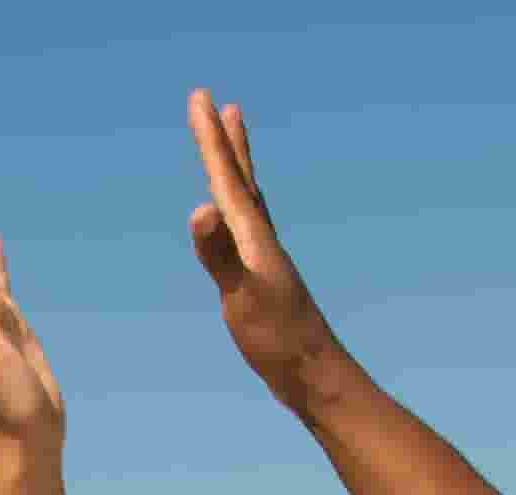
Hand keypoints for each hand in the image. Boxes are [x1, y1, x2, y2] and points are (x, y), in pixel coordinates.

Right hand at [185, 89, 346, 406]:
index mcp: (254, 238)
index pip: (227, 177)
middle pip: (244, 180)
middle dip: (229, 143)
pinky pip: (248, 231)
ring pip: (250, 203)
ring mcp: (266, 260)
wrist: (315, 377)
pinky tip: (237, 225)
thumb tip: (200, 211)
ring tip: (234, 151)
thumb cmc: (278, 341)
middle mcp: (263, 241)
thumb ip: (220, 255)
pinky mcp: (266, 280)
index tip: (200, 97)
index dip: (211, 137)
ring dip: (239, 173)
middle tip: (221, 106)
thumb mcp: (241, 297)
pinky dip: (240, 213)